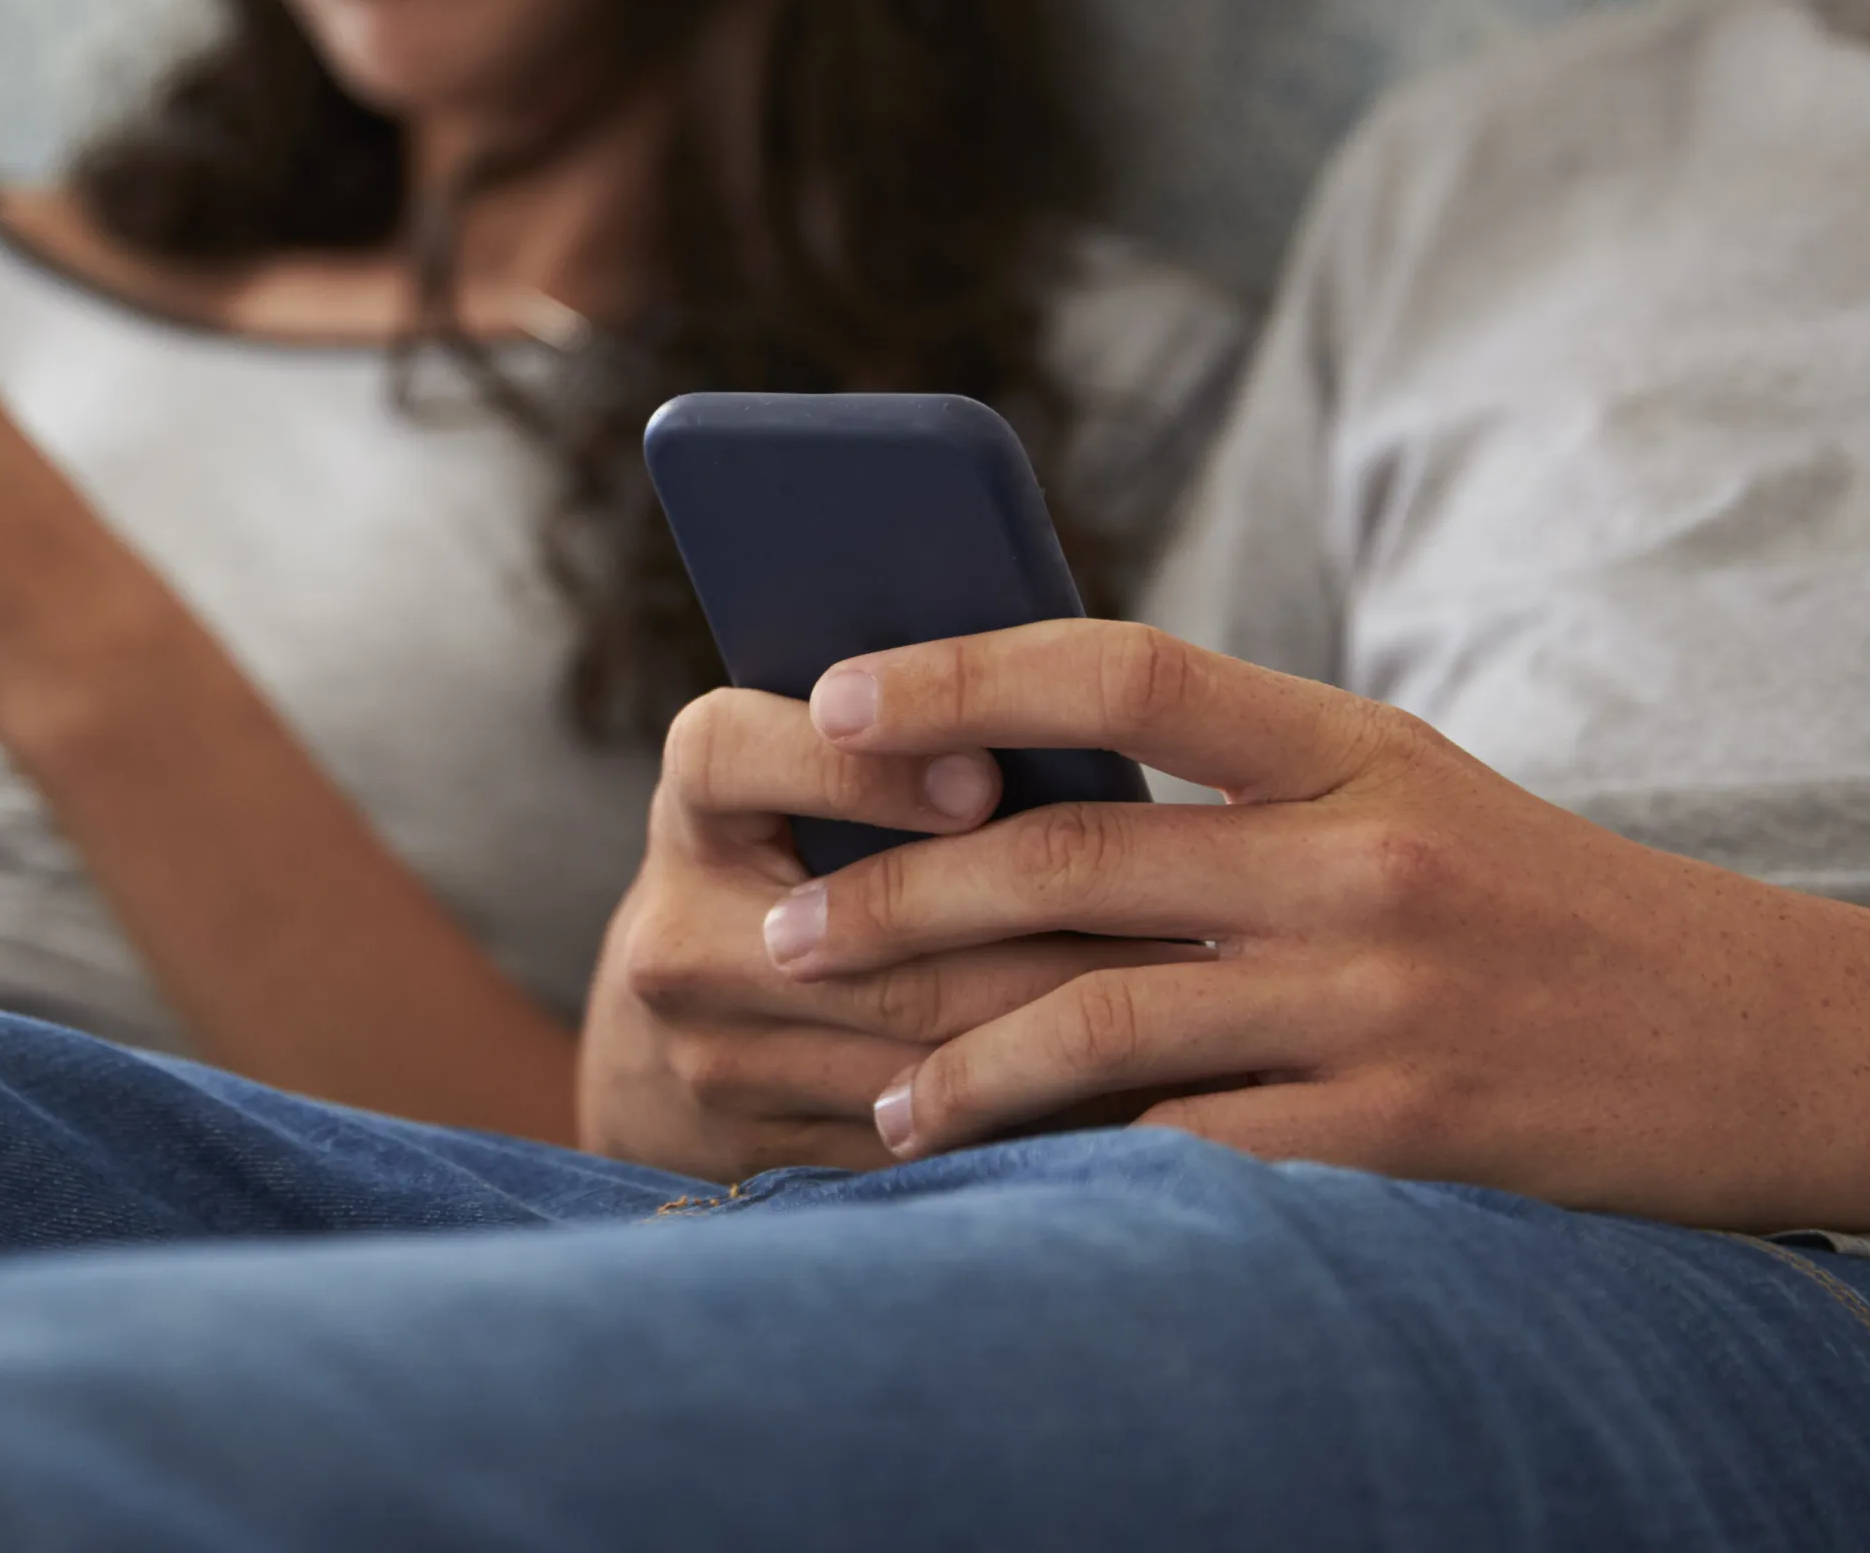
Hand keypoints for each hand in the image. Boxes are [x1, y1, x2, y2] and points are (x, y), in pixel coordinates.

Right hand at [579, 692, 1198, 1178]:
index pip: (732, 756)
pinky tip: (1135, 1082)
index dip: (856, 770)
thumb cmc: (809, 860)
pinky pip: (927, 1136)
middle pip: (865, 934)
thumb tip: (1085, 715)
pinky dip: (1037, 1105)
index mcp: (691, 805)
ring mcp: (711, 1056)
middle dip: (1040, 922)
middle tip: (1188, 907)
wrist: (683, 1029)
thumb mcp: (813, 785)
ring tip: (1195, 996)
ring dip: (1063, 1024)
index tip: (985, 781)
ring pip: (914, 1047)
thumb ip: (910, 752)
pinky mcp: (762, 1153)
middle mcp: (674, 934)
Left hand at [710, 620, 1869, 1236]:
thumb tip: (1009, 787)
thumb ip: (1236, 788)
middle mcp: (1358, 855)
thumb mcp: (1405, 794)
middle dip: (897, 898)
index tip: (831, 696)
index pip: (1120, 672)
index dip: (960, 675)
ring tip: (874, 1096)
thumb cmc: (1543, 908)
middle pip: (1071, 859)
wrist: (1768, 1037)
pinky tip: (1002, 1173)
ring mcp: (1380, 994)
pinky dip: (1080, 1160)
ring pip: (1105, 1017)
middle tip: (782, 931)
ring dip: (960, 1060)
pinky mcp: (1405, 1124)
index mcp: (1348, 745)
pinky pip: (1192, 1144)